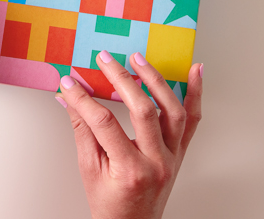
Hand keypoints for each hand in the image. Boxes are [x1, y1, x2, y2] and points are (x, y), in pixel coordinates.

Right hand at [57, 53, 202, 218]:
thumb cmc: (111, 206)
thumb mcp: (89, 169)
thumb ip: (81, 130)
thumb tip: (68, 98)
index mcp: (130, 170)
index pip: (104, 123)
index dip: (83, 99)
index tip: (70, 83)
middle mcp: (157, 162)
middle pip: (142, 111)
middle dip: (120, 79)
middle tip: (105, 59)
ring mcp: (173, 157)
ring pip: (172, 111)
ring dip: (156, 80)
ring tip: (140, 59)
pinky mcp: (181, 152)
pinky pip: (193, 120)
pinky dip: (196, 93)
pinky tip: (195, 71)